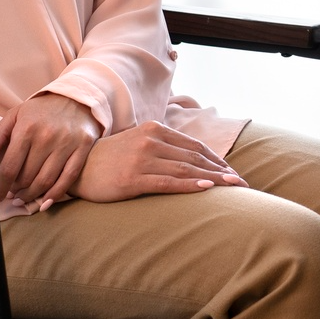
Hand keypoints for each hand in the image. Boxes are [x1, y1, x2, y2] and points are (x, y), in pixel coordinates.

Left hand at [0, 92, 100, 206]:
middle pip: (27, 177)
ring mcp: (67, 143)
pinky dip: (55, 195)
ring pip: (46, 181)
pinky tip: (44, 203)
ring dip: (31, 195)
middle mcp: (47, 137)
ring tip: (23, 198)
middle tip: (12, 194)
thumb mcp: (15, 115)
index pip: (10, 167)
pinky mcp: (83, 148)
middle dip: (16, 191)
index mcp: (27, 128)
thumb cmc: (42, 110)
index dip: (0, 186)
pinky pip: (68, 178)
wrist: (77, 96)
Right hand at [68, 122, 247, 202]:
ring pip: (185, 169)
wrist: (78, 168)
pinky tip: (206, 189)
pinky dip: (189, 185)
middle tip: (241, 182)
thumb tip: (191, 157)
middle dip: (221, 170)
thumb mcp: (139, 143)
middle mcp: (151, 140)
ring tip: (232, 187)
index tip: (232, 171)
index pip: (194, 145)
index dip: (216, 159)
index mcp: (155, 129)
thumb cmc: (111, 158)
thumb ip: (162, 146)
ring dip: (212, 178)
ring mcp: (141, 159)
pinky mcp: (132, 178)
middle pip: (194, 156)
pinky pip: (167, 182)